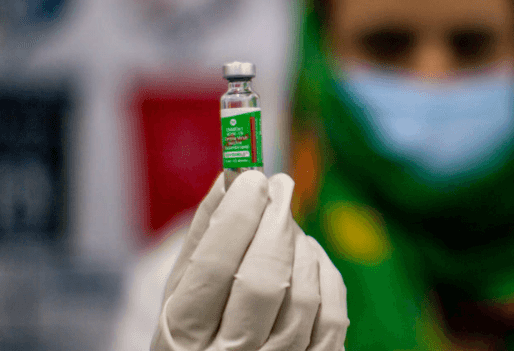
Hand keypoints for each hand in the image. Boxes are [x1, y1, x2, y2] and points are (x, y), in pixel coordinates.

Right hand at [151, 171, 348, 350]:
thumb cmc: (199, 332)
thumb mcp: (180, 295)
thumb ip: (203, 239)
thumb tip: (229, 179)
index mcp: (184, 340)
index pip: (214, 267)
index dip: (237, 216)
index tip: (251, 178)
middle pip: (263, 280)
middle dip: (275, 222)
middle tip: (279, 185)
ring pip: (303, 295)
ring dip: (299, 246)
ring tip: (285, 226)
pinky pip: (333, 314)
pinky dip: (324, 274)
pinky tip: (308, 257)